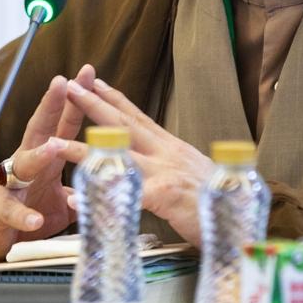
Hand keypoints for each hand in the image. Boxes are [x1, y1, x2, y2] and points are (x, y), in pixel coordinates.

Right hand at [0, 64, 97, 263]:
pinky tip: (35, 219)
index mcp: (44, 156)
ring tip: (54, 147)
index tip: (87, 74)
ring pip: (23, 164)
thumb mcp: (61, 198)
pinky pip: (11, 210)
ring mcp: (10, 184)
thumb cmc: (28, 207)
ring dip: (39, 155)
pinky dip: (24, 215)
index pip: (62, 124)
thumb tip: (115, 182)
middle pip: (39, 129)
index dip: (75, 101)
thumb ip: (83, 188)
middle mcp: (26, 162)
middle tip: (63, 83)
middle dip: (51, 106)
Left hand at [59, 76, 214, 245]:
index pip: (139, 117)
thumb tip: (164, 164)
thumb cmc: (220, 204)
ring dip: (82, 148)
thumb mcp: (195, 176)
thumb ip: (174, 168)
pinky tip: (75, 196)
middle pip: (123, 124)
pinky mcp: (164, 194)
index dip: (116, 100)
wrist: (248, 220)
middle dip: (94, 104)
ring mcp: (165, 171)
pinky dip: (97, 195)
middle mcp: (166, 153)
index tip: (96, 82)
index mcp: (172, 148)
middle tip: (69, 86)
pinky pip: (123, 194)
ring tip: (54, 142)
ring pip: (116, 154)